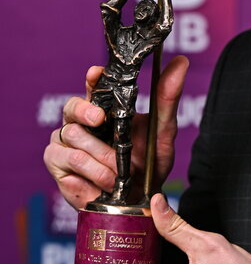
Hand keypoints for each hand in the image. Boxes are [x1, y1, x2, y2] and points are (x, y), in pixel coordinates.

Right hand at [44, 55, 188, 209]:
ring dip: (101, 156)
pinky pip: (68, 158)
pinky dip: (90, 171)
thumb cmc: (147, 164)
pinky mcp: (56, 162)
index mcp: (104, 109)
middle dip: (85, 110)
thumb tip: (180, 61)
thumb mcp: (162, 132)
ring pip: (73, 135)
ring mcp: (65, 141)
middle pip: (72, 106)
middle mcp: (81, 121)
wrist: (138, 202)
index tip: (97, 72)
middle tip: (100, 119)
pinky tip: (104, 182)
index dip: (92, 78)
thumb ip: (167, 98)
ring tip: (119, 173)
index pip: (93, 86)